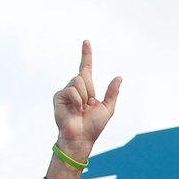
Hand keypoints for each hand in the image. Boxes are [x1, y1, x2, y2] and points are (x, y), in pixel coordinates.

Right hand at [53, 40, 121, 159]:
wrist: (81, 137)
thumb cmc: (94, 125)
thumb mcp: (108, 108)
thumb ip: (112, 92)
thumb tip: (119, 77)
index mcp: (86, 89)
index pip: (86, 68)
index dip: (86, 55)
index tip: (86, 42)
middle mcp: (75, 88)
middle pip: (84, 76)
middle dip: (90, 91)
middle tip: (88, 106)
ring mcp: (66, 92)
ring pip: (78, 82)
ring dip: (84, 97)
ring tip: (81, 109)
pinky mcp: (59, 96)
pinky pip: (72, 91)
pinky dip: (77, 101)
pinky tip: (75, 110)